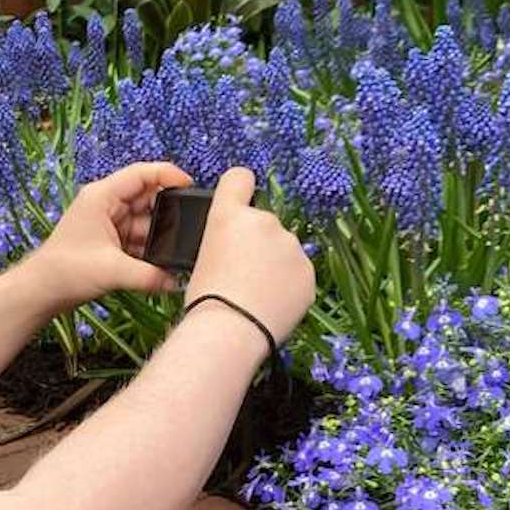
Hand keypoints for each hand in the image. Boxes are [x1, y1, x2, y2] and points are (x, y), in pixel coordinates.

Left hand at [28, 160, 191, 310]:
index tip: (190, 185)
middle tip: (185, 230)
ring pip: (145, 222)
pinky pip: (138, 238)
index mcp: (102, 196)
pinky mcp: (109, 241)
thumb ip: (149, 275)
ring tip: (172, 253)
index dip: (168, 175)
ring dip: (158, 237)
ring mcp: (108, 222)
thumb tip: (176, 281)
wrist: (41, 291)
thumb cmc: (65, 272)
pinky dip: (149, 249)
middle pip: (147, 198)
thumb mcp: (112, 271)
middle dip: (167, 215)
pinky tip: (160, 264)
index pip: (142, 173)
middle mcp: (106, 204)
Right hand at [185, 167, 315, 347]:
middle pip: (263, 223)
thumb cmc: (206, 301)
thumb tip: (237, 250)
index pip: (239, 178)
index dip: (240, 188)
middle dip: (258, 243)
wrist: (230, 331)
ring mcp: (290, 245)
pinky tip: (271, 304)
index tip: (241, 202)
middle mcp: (264, 221)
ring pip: (284, 250)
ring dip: (275, 265)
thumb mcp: (201, 260)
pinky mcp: (308, 270)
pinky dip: (288, 286)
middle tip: (242, 275)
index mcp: (229, 216)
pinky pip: (298, 274)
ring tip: (256, 295)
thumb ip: (226, 241)